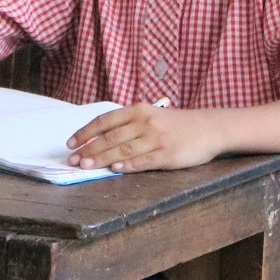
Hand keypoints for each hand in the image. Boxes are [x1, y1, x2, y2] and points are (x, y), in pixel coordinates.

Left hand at [66, 103, 222, 172]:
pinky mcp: (168, 155)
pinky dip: (129, 165)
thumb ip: (128, 124)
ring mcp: (157, 139)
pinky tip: (116, 170)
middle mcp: (145, 122)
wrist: (209, 128)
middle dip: (89, 149)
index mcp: (138, 110)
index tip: (70, 143)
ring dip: (103, 159)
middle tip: (73, 160)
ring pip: (124, 149)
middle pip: (111, 137)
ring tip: (87, 166)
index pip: (105, 121)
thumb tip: (99, 139)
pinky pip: (144, 161)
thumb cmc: (175, 124)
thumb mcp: (151, 115)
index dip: (86, 132)